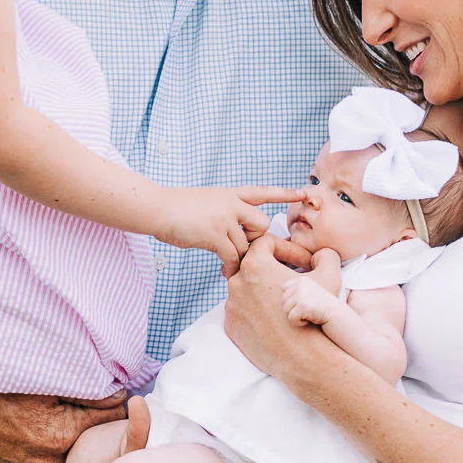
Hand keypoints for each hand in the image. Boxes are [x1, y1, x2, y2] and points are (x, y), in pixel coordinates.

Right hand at [0, 384, 126, 462]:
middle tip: (118, 428)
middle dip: (103, 441)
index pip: (108, 419)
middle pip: (91, 454)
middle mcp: (49, 458)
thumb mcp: (43, 378)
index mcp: (62, 431)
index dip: (118, 405)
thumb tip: (117, 393)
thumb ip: (83, 388)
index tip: (125, 397)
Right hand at [153, 187, 298, 274]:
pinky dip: (230, 266)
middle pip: (261, 224)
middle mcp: (231, 204)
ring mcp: (223, 219)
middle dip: (256, 240)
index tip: (304, 193)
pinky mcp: (214, 235)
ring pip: (246, 245)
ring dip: (238, 257)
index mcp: (230, 194)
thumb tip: (237, 231)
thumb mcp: (207, 202)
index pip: (262, 192)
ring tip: (227, 262)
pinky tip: (224, 270)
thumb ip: (225, 212)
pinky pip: (233, 256)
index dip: (284, 194)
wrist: (158, 208)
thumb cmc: (178, 208)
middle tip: (242, 249)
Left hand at [222, 237, 329, 384]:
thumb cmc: (315, 316)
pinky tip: (274, 318)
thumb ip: (326, 256)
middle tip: (291, 277)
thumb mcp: (329, 278)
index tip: (303, 263)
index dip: (287, 248)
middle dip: (272, 267)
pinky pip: (241, 310)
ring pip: (244, 288)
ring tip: (283, 299)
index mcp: (255, 265)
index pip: (265, 242)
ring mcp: (231, 305)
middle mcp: (236, 282)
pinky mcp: (231, 326)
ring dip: (262, 289)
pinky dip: (255, 310)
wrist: (303, 358)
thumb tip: (319, 254)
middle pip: (251, 264)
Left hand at [281, 274, 345, 327]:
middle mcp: (300, 284)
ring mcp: (301, 294)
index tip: (305, 304)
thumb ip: (295, 291)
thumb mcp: (310, 293)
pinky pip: (291, 318)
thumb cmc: (321, 308)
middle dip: (294, 309)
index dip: (292, 300)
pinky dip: (299, 322)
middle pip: (283, 301)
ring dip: (296, 316)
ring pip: (286, 310)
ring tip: (309, 314)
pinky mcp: (302, 305)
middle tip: (308, 310)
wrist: (337, 317)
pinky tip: (310, 319)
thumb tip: (273, 293)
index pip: (284, 289)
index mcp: (301, 280)